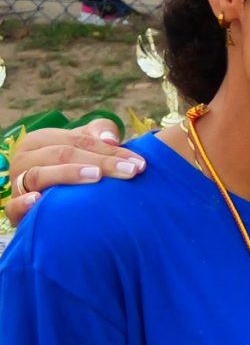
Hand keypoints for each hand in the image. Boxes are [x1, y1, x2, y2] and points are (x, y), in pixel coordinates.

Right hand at [3, 119, 141, 225]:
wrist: (47, 200)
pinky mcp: (13, 209)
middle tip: (130, 172)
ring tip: (96, 177)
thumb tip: (112, 139)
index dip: (111, 151)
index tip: (140, 164)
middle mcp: (25, 159)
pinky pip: (13, 206)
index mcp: (41, 140)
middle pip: (63, 154)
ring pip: (40, 175)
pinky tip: (39, 200)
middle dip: (100, 162)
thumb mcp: (84, 146)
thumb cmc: (72, 167)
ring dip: (68, 175)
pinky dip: (25, 203)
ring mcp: (17, 184)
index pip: (79, 141)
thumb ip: (99, 134)